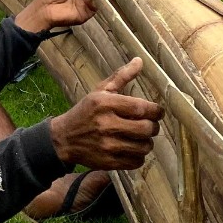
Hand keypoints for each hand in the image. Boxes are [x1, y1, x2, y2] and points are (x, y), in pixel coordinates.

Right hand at [48, 58, 162, 170]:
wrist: (64, 138)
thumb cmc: (85, 111)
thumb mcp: (100, 91)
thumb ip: (121, 76)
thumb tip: (140, 60)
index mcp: (105, 103)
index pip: (140, 107)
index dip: (155, 110)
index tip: (158, 111)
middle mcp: (106, 124)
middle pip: (146, 128)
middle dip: (153, 127)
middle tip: (150, 124)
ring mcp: (108, 145)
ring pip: (144, 147)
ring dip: (147, 142)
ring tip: (141, 137)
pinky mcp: (109, 162)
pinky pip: (136, 162)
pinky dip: (139, 156)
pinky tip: (133, 149)